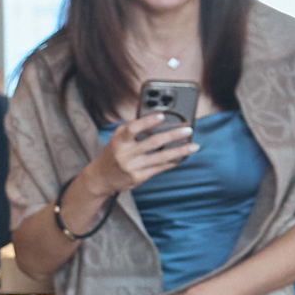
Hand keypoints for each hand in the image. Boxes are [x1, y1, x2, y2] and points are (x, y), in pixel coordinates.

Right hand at [81, 109, 195, 199]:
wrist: (100, 178)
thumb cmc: (113, 154)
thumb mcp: (117, 139)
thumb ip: (133, 131)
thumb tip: (159, 122)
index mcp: (119, 140)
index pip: (133, 128)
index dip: (147, 121)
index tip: (162, 116)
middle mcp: (126, 153)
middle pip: (153, 142)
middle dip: (173, 135)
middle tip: (189, 130)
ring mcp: (133, 166)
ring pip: (161, 157)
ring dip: (180, 151)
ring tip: (194, 146)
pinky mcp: (139, 177)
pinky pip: (160, 168)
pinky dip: (172, 162)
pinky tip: (181, 158)